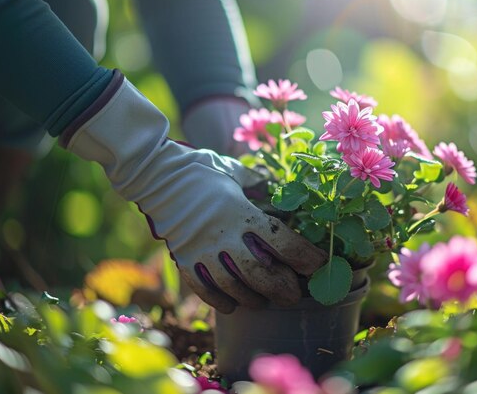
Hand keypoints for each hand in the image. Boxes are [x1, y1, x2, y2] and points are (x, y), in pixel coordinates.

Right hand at [64, 73, 327, 312]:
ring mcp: (202, 250)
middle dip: (282, 288)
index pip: (281, 240)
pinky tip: (232, 306)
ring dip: (253, 298)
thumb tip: (283, 193)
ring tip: (264, 301)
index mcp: (241, 212)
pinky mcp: (184, 258)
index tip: (319, 264)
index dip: (304, 256)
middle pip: (260, 273)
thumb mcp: (236, 172)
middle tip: (294, 295)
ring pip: (234, 286)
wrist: (157, 174)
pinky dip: (219, 300)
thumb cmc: (202, 169)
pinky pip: (204, 288)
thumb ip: (261, 185)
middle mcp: (224, 235)